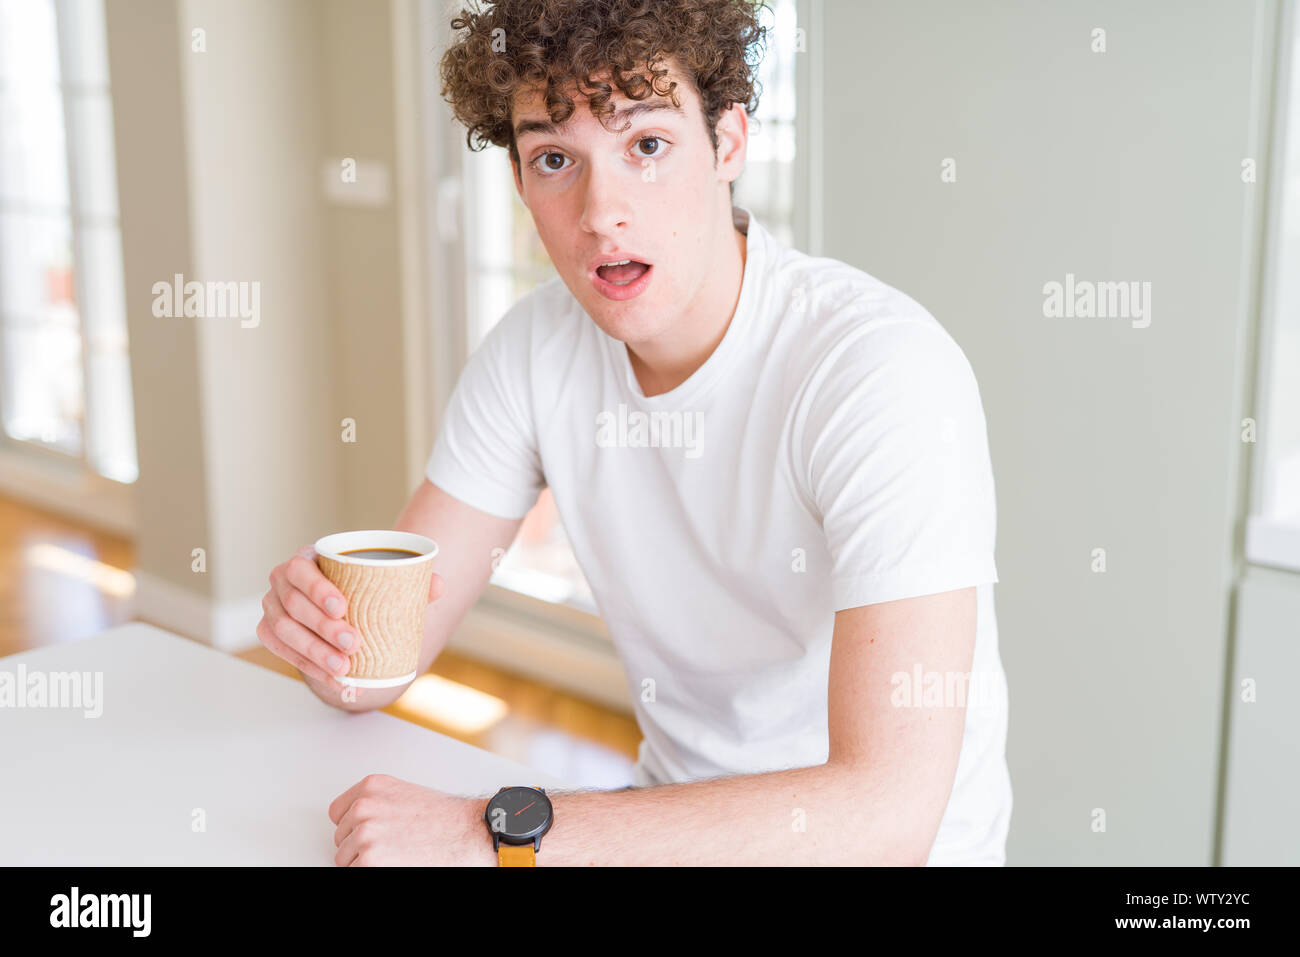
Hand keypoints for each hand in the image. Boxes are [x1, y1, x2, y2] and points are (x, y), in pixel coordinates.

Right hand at [258, 545, 444, 689]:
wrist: (346, 608)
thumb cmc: (364, 588)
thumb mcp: (386, 581)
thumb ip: (412, 580)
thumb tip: (438, 585)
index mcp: (308, 559)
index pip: (301, 569)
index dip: (317, 589)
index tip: (342, 607)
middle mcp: (282, 581)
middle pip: (293, 604)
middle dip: (322, 627)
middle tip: (353, 643)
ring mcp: (273, 607)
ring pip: (284, 630)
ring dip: (313, 652)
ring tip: (344, 667)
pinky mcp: (271, 632)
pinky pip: (281, 651)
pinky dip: (308, 667)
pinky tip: (334, 679)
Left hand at [329, 773, 494, 865]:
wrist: (468, 832)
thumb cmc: (445, 817)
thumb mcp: (404, 794)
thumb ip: (376, 803)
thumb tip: (356, 822)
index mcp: (371, 787)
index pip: (338, 813)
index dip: (353, 827)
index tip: (367, 832)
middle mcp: (364, 807)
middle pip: (341, 839)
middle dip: (360, 846)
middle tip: (390, 845)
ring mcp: (365, 834)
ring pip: (345, 860)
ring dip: (364, 861)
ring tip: (395, 854)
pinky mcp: (370, 861)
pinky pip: (355, 871)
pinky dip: (370, 870)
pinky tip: (393, 863)